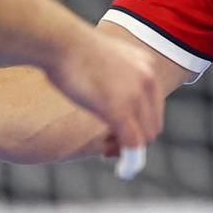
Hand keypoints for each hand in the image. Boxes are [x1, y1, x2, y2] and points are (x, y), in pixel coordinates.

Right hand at [44, 29, 164, 153]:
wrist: (59, 41)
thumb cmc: (70, 47)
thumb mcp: (103, 57)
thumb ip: (114, 74)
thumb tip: (109, 93)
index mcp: (146, 65)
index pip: (153, 105)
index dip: (139, 123)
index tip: (119, 132)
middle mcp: (148, 79)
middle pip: (153, 123)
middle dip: (135, 139)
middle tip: (111, 148)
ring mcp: (135, 95)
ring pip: (145, 136)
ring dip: (131, 151)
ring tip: (111, 155)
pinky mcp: (120, 111)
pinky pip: (133, 144)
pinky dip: (132, 161)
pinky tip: (124, 170)